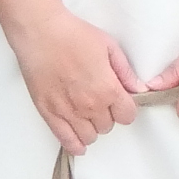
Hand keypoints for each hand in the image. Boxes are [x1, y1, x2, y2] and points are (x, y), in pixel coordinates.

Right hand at [11, 7, 141, 153]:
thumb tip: (138, 89)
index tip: (121, 102)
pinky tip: (79, 143)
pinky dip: (75, 145)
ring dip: (92, 128)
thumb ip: (125, 72)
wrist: (40, 33)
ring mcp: (68, 112)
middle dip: (108, 115)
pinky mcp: (49, 113)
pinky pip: (66, 140)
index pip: (128, 116)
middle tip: (101, 101)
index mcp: (108, 89)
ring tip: (88, 115)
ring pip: (90, 136)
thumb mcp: (109, 47)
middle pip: (108, 126)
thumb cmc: (73, 35)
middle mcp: (90, 106)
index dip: (126, 108)